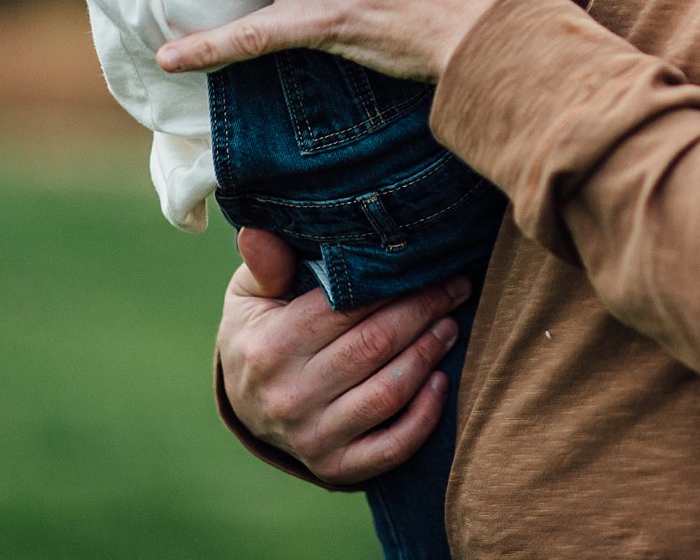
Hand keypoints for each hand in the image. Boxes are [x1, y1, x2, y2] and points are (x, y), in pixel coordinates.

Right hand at [220, 228, 469, 483]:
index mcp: (269, 348)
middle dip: (423, 312)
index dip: (392, 284)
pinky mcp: (333, 468)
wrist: (244, 405)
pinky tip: (441, 383)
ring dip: (428, 356)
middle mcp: (289, 398)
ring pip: (388, 393)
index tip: (428, 263)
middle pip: (374, 346)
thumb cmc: (258, 333)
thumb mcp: (250, 295)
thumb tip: (258, 231)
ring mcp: (311, 438)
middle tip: (455, 287)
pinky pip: (390, 448)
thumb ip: (264, 265)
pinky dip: (423, 418)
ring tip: (450, 325)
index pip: (343, 309)